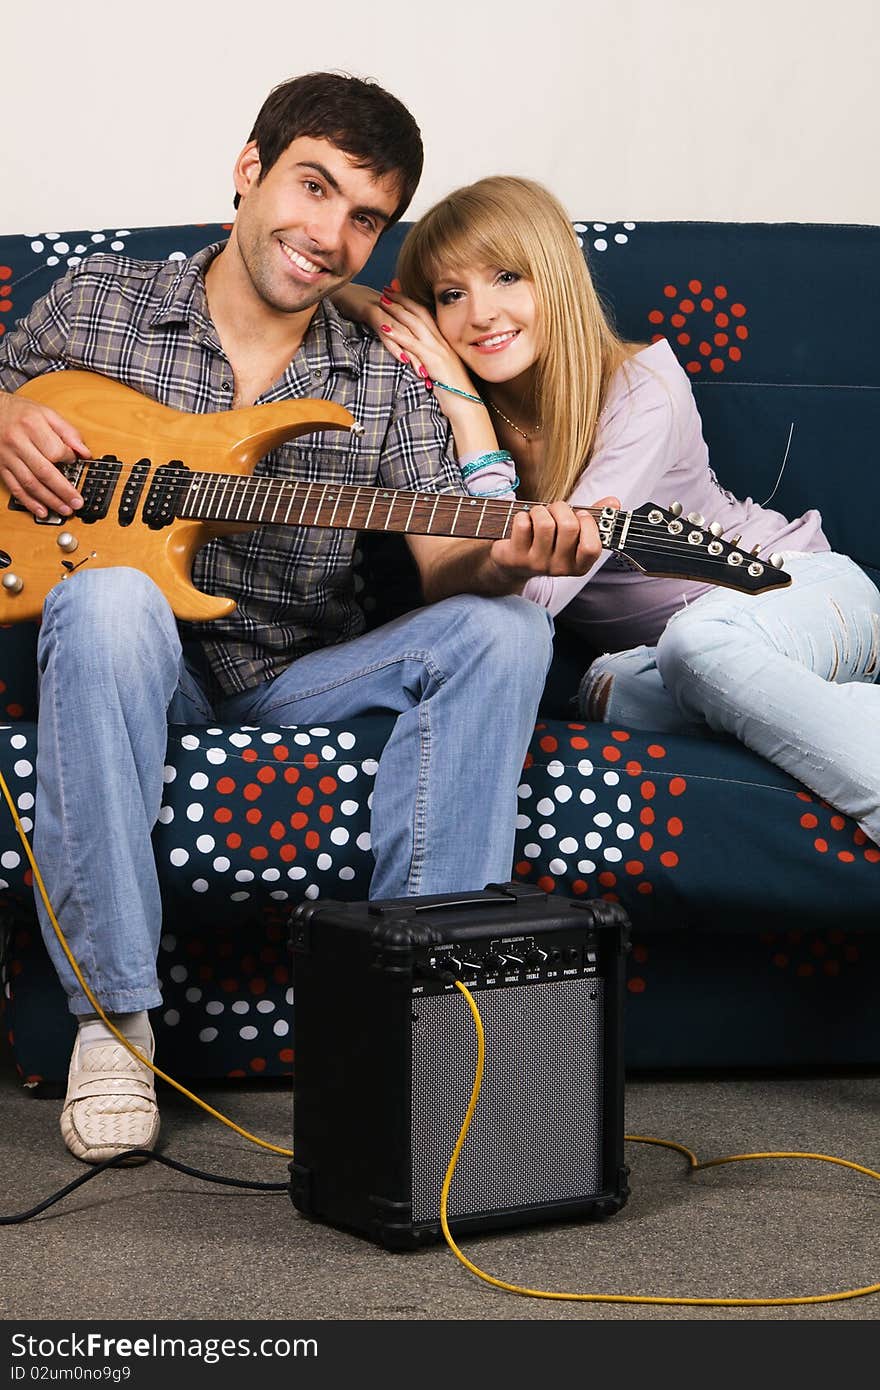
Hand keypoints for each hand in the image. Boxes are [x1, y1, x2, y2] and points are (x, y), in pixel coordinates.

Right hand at [0, 391, 86, 517]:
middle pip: (44, 472)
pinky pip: (15, 488)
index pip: (55, 450)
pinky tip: (41, 510)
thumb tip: (85, 453)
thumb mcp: (47, 413)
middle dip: (63, 490)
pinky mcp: (2, 467)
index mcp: (32, 426)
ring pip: (30, 483)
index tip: (75, 462)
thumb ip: (68, 432)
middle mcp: (18, 442)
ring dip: (49, 500)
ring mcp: (8, 457)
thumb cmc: (21, 413)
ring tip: (64, 509)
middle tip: (77, 502)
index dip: (69, 459)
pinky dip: (29, 502)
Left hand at [373, 287, 480, 411]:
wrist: (468, 407)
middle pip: (420, 314)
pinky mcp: (434, 362)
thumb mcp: (442, 374)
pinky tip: (384, 328)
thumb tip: (419, 361)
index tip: (398, 292)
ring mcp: (439, 351)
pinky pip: (413, 345)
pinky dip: (398, 335)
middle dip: (402, 300)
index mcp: (444, 344)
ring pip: (415, 325)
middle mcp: (442, 343)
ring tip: (381, 301)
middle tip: (386, 288)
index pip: (427, 316)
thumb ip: (431, 363)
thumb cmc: (456, 395)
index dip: (412, 302)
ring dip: (397, 311)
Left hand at [488, 497, 619, 581]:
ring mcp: (536, 564)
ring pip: (545, 523)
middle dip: (561, 508)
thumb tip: (614, 502)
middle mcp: (559, 568)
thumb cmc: (548, 542)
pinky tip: (522, 523)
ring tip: (538, 515)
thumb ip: (595, 518)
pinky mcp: (515, 557)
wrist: (513, 564)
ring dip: (540, 510)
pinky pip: (523, 524)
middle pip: (569, 527)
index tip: (580, 515)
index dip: (588, 524)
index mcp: (579, 565)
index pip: (592, 547)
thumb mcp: (573, 533)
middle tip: (554, 510)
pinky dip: (522, 515)